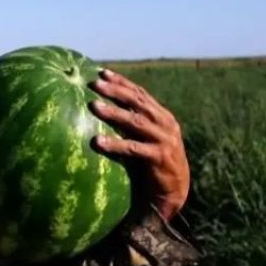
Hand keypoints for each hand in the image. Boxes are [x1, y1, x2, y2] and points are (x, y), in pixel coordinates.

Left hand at [87, 68, 189, 220]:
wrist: (172, 193)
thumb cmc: (150, 164)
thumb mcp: (142, 139)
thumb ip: (128, 125)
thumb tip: (97, 109)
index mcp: (161, 116)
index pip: (140, 94)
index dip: (122, 82)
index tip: (102, 72)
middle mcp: (165, 124)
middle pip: (138, 102)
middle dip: (116, 91)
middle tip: (95, 84)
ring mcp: (164, 140)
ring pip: (136, 122)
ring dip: (114, 113)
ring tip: (93, 106)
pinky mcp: (159, 157)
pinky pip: (134, 148)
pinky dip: (115, 144)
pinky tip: (97, 142)